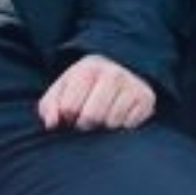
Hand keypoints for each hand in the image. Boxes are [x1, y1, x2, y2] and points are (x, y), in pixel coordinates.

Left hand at [36, 53, 155, 132]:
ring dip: (104, 127)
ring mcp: (132, 85)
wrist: (122, 67)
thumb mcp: (64, 87)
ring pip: (111, 123)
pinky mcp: (146, 99)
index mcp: (88, 69)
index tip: (70, 114)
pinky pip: (129, 126)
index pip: (70, 107)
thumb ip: (49, 105)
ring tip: (103, 116)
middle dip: (85, 124)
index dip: (67, 117)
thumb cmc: (86, 84)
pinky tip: (119, 116)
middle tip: (86, 119)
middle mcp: (112, 74)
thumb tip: (51, 124)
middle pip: (91, 117)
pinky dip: (121, 126)